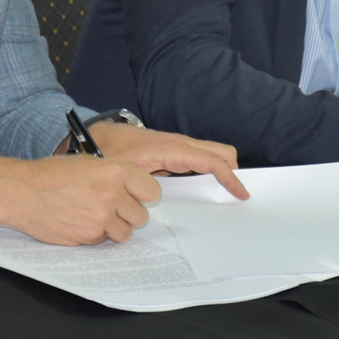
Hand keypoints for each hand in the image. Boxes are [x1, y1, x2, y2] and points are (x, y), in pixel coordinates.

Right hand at [0, 154, 161, 244]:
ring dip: (113, 228)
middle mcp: (112, 194)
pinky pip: (102, 241)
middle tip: (113, 209)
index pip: (151, 191)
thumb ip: (115, 175)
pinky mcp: (87, 236)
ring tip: (94, 216)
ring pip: (124, 233)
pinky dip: (94, 235)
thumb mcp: (88, 162)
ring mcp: (100, 217)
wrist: (22, 191)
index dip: (143, 195)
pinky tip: (79, 222)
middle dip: (129, 214)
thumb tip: (136, 192)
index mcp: (115, 170)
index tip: (137, 197)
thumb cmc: (52, 174)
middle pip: (140, 216)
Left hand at [88, 123, 249, 200]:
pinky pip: (199, 158)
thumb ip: (148, 185)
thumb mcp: (128, 173)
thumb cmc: (110, 153)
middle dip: (233, 170)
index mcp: (172, 148)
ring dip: (222, 171)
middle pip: (220, 152)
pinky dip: (209, 171)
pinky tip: (205, 189)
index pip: (211, 160)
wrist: (97, 137)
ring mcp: (177, 146)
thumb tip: (165, 200)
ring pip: (212, 155)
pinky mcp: (173, 151)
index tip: (242, 194)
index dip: (230, 177)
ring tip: (227, 196)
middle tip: (237, 195)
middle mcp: (180, 144)